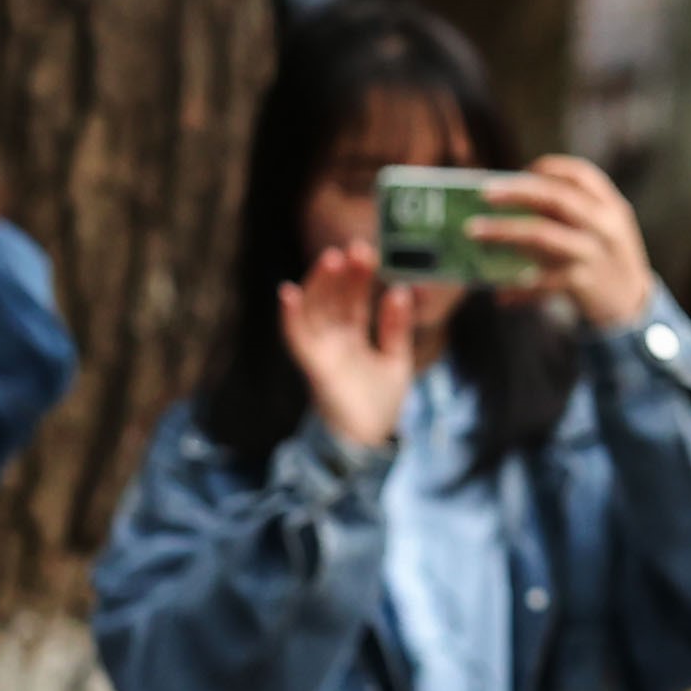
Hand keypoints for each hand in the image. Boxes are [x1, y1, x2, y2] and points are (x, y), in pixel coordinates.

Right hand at [280, 242, 423, 454]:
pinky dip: (290, 316)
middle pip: (334, 299)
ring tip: (331, 259)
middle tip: (356, 248)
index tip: (368, 252)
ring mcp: (322, 351)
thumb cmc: (378, 403)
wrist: (369, 442)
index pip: (354, 299)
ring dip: (319, 285)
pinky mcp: (313, 367)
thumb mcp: (396, 360)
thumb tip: (401, 291)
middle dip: (343, 274)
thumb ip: (396, 328)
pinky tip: (289, 292)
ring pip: (315, 311)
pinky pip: (296, 338)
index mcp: (352, 336)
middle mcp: (333, 339)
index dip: (359, 277)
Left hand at [464, 154, 655, 331]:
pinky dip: (521, 288)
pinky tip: (503, 295)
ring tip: (476, 231)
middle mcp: (606, 225)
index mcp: (610, 206)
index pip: (580, 174)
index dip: (548, 168)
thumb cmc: (605, 261)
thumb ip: (569, 213)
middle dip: (517, 191)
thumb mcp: (600, 230)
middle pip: (557, 197)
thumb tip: (513, 197)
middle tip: (485, 193)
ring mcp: (596, 254)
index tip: (521, 171)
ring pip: (543, 235)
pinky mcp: (586, 283)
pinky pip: (544, 280)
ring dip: (505, 231)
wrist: (633, 306)